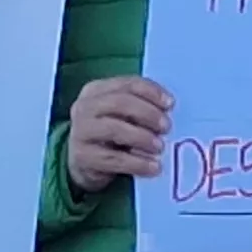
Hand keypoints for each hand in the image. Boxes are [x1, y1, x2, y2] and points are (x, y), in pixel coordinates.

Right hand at [63, 76, 168, 192]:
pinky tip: (153, 167)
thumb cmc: (109, 133)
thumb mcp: (121, 115)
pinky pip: (114, 159)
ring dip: (143, 138)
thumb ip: (139, 106)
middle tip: (166, 127)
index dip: (151, 92)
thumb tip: (167, 110)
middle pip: (120, 103)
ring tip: (160, 147)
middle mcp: (84, 107)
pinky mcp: (83, 157)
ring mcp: (80, 132)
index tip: (170, 104)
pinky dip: (137, 163)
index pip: (127, 84)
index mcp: (96, 90)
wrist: (85, 163)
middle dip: (148, 114)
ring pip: (115, 129)